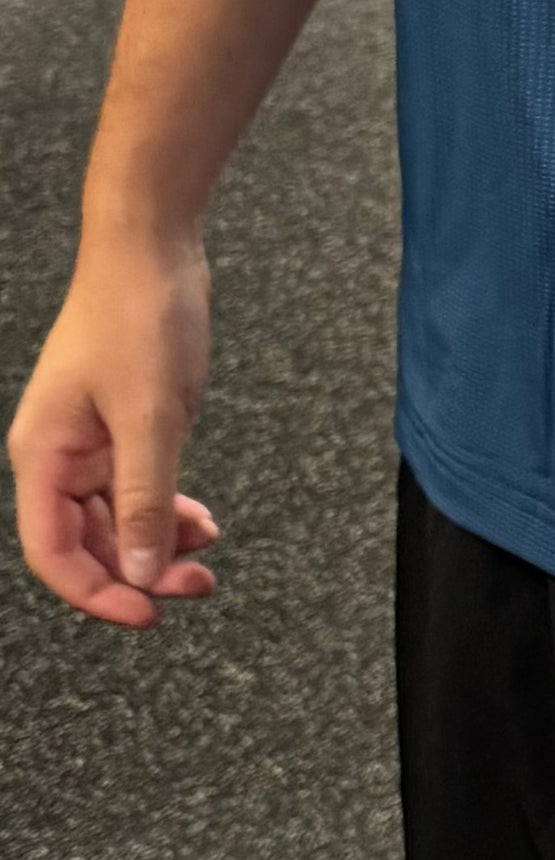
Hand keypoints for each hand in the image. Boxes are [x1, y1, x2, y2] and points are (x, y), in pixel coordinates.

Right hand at [9, 231, 217, 628]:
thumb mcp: (150, 416)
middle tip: (197, 585)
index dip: (96, 593)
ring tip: (206, 554)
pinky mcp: (121, 427)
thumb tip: (141, 571)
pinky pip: (137, 487)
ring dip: (159, 542)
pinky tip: (200, 521)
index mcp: (44, 455)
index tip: (147, 614)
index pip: (53, 553)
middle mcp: (57, 455)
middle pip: (89, 543)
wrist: (151, 246)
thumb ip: (146, 497)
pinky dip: (167, 509)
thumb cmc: (138, 315)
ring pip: (117, 519)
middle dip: (141, 570)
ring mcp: (89, 442)